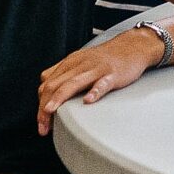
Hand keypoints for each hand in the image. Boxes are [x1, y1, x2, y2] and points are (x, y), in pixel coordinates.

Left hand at [36, 30, 157, 135]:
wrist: (133, 46)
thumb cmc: (106, 58)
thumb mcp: (79, 61)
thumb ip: (62, 74)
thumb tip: (44, 89)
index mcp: (69, 64)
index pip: (46, 85)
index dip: (40, 104)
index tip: (42, 122)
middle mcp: (79, 65)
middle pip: (54, 86)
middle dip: (44, 108)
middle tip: (43, 127)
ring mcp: (96, 69)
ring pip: (72, 83)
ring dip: (58, 98)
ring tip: (51, 112)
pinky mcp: (112, 73)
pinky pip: (102, 83)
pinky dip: (94, 92)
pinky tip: (88, 101)